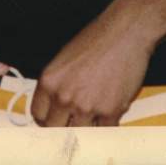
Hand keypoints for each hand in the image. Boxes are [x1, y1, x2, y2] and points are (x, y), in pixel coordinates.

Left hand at [31, 0, 155, 126]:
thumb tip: (55, 107)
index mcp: (49, 80)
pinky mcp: (110, 111)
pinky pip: (105, 131)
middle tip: (76, 118)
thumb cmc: (98, 38)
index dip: (48, 117)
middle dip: (65, 126)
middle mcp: (64, 96)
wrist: (127, 30)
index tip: (57, 117)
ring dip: (87, 126)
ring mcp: (86, 106)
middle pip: (55, 130)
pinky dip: (108, 124)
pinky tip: (111, 109)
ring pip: (80, 134)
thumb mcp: (66, 57)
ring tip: (95, 112)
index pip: (38, 115)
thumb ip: (58, 84)